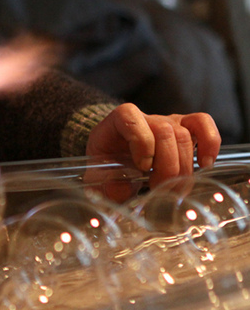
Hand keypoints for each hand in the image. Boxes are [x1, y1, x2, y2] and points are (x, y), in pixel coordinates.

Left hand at [86, 103, 220, 188]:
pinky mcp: (185, 129)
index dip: (141, 142)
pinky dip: (209, 143)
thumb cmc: (108, 167)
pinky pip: (202, 123)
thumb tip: (122, 192)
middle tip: (162, 189)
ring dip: (184, 166)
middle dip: (166, 165)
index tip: (142, 167)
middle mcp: (144, 118)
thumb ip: (107, 185)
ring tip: (177, 189)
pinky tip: (204, 165)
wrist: (117, 161)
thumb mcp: (100, 177)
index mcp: (116, 123)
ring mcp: (167, 121)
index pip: (129, 117)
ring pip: (184, 134)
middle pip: (164, 131)